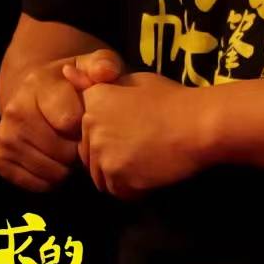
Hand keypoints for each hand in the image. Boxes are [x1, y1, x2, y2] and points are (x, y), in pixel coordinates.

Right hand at [0, 49, 121, 190]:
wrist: (38, 93)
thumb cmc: (74, 83)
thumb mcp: (92, 66)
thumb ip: (104, 64)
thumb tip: (106, 72)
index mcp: (38, 83)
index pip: (69, 120)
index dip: (88, 127)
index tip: (92, 121)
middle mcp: (15, 109)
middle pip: (61, 150)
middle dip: (80, 150)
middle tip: (84, 140)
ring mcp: (3, 134)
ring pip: (49, 170)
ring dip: (68, 167)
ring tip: (71, 149)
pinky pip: (34, 183)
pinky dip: (51, 180)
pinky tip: (57, 161)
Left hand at [79, 70, 209, 199]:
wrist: (199, 125)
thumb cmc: (173, 99)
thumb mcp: (135, 81)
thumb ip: (99, 82)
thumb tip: (64, 72)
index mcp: (94, 101)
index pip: (86, 126)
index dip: (109, 128)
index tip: (132, 126)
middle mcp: (91, 127)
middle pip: (89, 152)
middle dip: (111, 152)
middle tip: (143, 143)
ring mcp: (103, 155)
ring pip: (100, 174)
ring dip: (119, 171)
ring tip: (147, 159)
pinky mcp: (117, 179)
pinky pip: (116, 190)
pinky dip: (132, 187)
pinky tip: (152, 170)